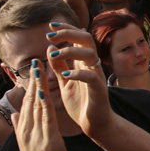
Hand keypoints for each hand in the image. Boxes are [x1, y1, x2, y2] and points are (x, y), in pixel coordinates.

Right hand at [15, 59, 72, 150]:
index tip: (31, 71)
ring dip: (37, 85)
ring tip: (39, 67)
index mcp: (23, 134)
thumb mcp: (29, 149)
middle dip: (31, 81)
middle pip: (28, 101)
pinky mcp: (47, 141)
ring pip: (36, 106)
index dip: (27, 87)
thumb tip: (14, 115)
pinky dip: (44, 102)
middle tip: (34, 61)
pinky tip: (44, 89)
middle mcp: (26, 133)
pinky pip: (45, 117)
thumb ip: (21, 130)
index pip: (24, 105)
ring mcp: (35, 137)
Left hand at [46, 22, 113, 136]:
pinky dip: (78, 73)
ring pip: (90, 54)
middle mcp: (91, 65)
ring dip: (71, 50)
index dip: (66, 29)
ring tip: (55, 53)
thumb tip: (50, 47)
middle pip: (86, 39)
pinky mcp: (99, 89)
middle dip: (68, 33)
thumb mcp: (65, 82)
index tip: (50, 26)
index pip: (78, 37)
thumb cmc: (81, 103)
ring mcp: (97, 76)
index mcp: (83, 62)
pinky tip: (66, 74)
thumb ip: (58, 66)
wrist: (95, 124)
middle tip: (50, 35)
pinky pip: (91, 76)